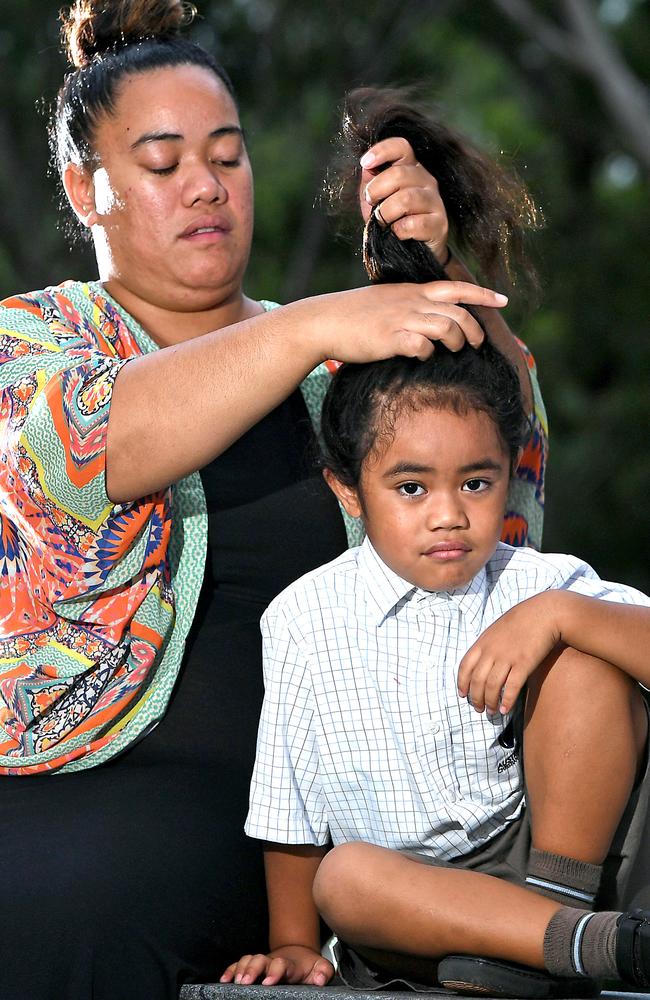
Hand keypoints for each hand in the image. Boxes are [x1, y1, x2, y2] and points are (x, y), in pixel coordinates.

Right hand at [220, 945, 333, 986]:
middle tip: (246, 981)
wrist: (297, 955)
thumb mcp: (320, 967)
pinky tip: (224, 979)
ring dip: (240, 969)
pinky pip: (238, 965)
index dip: (274, 971)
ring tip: (235, 981)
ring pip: (247, 960)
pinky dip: (230, 970)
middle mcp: (271, 962)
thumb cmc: (307, 966)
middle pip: (259, 960)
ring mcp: (261, 964)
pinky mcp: (252, 967)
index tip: (268, 981)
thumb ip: (323, 972)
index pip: (281, 964)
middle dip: (252, 969)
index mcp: (288, 964)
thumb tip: (319, 979)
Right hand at [300, 279, 506, 364]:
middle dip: (474, 329)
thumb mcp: (386, 301)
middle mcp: (411, 302)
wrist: (324, 321)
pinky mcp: (390, 339)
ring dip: (455, 341)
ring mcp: (401, 320)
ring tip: (452, 351)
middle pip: (457, 312)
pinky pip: (421, 346)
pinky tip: (420, 356)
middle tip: (476, 343)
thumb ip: (409, 306)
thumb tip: (426, 322)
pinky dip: (427, 353)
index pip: (455, 288)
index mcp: (412, 291)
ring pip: (446, 328)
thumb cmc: (354, 315)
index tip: (503, 300)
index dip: (482, 294)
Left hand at [359, 137, 448, 264]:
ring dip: (385, 213)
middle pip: (399, 174)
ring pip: (406, 199)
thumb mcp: (376, 200)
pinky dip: (398, 230)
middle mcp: (427, 180)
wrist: (413, 253)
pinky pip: (413, 224)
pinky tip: (397, 234)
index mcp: (411, 169)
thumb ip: (370, 181)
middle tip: (371, 203)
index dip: (382, 151)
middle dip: (376, 190)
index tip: (365, 163)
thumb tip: (366, 166)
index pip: (401, 147)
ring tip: (382, 222)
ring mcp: (436, 202)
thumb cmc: (393, 222)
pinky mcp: (440, 224)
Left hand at [457, 592, 562, 714]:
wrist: (545, 613)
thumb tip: (482, 660)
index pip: (465, 666)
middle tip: (479, 709)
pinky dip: (507, 700)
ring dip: (490, 702)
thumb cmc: (522, 621)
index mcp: (483, 642)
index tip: (463, 695)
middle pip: (477, 680)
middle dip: (475, 698)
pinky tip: (506, 709)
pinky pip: (511, 687)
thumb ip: (488, 645)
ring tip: (492, 712)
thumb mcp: (497, 629)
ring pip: (492, 686)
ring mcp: (507, 657)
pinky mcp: (524, 663)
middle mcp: (492, 651)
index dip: (462, 683)